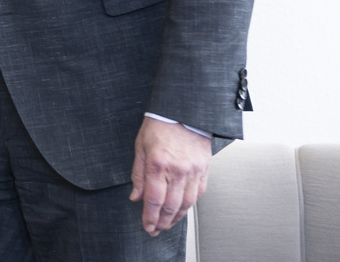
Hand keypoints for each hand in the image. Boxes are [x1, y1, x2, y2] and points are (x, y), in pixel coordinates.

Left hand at [129, 116, 211, 235]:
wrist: (184, 110)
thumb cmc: (160, 124)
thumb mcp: (140, 146)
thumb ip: (138, 173)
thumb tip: (135, 196)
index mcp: (158, 164)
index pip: (153, 199)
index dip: (149, 217)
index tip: (146, 226)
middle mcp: (178, 170)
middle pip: (170, 206)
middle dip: (162, 222)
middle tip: (155, 230)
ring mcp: (193, 171)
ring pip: (186, 203)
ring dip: (176, 218)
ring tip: (167, 224)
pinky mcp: (204, 169)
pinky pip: (198, 193)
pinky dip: (190, 205)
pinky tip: (182, 210)